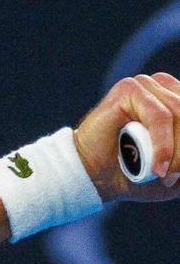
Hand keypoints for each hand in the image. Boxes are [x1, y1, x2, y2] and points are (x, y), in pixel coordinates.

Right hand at [74, 72, 179, 201]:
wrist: (93, 177)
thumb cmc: (132, 174)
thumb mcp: (176, 171)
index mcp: (177, 100)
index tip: (179, 175)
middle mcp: (164, 88)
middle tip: (172, 178)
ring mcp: (146, 85)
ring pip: (179, 116)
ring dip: (176, 153)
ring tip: (161, 174)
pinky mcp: (129, 89)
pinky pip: (159, 116)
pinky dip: (162, 144)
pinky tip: (156, 167)